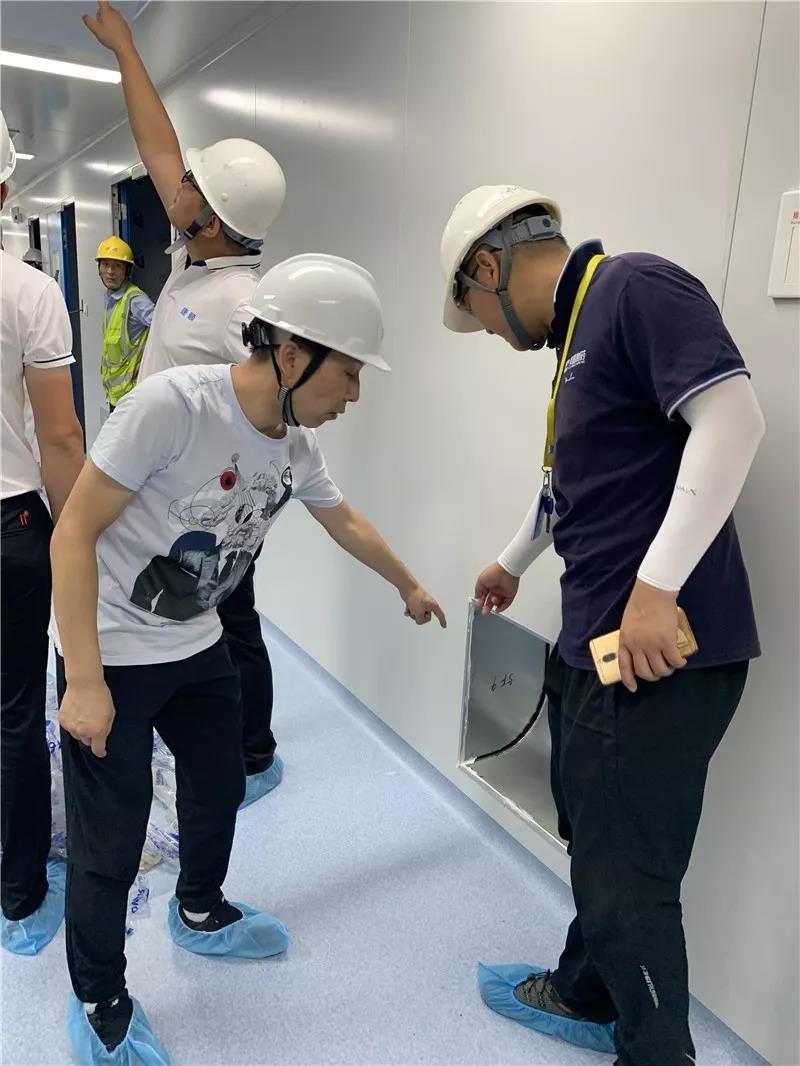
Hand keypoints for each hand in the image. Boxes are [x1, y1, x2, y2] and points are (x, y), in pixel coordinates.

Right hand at [58, 679, 115, 757]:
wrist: (84, 683)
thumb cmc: (100, 696)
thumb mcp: (111, 713)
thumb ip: (106, 728)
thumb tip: (102, 737)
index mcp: (97, 730)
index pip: (97, 749)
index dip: (100, 751)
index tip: (102, 752)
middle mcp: (83, 731)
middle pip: (86, 741)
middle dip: (91, 735)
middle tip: (93, 722)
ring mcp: (71, 726)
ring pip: (77, 735)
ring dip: (81, 729)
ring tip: (84, 715)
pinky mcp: (62, 720)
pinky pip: (69, 727)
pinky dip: (73, 723)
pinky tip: (77, 712)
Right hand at [83, 1, 134, 54]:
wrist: (124, 47)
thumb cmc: (112, 38)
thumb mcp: (95, 29)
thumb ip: (88, 21)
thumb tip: (85, 16)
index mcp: (107, 11)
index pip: (102, 1)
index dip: (99, 0)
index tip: (99, 1)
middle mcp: (115, 13)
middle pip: (106, 9)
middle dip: (101, 15)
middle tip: (100, 25)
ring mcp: (121, 19)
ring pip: (111, 16)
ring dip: (108, 21)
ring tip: (107, 31)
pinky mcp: (125, 25)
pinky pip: (117, 22)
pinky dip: (114, 26)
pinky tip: (113, 34)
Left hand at [403, 585, 446, 627]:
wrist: (407, 587)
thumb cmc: (415, 598)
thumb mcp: (419, 613)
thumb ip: (420, 620)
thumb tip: (417, 619)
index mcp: (433, 605)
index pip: (440, 615)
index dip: (442, 621)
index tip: (444, 626)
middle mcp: (429, 604)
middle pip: (426, 617)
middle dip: (419, 617)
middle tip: (416, 611)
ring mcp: (421, 603)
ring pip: (418, 615)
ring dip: (413, 613)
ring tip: (411, 607)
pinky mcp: (414, 602)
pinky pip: (412, 611)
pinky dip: (409, 610)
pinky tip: (407, 608)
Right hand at [475, 561, 519, 615]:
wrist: (506, 570)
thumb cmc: (494, 572)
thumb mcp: (481, 581)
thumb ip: (478, 591)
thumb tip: (476, 598)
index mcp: (488, 585)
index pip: (483, 596)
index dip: (481, 602)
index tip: (478, 606)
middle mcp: (495, 588)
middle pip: (490, 601)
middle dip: (487, 607)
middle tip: (484, 612)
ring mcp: (503, 592)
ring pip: (498, 602)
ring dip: (494, 605)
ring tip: (492, 601)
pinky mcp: (510, 594)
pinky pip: (506, 603)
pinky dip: (502, 607)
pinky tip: (498, 609)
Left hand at [618, 579, 686, 693]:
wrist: (653, 593)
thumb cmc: (640, 605)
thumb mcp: (628, 625)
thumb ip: (632, 639)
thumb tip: (639, 652)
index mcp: (625, 641)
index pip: (624, 666)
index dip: (629, 680)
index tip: (633, 688)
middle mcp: (637, 646)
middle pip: (644, 672)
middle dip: (653, 676)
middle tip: (660, 671)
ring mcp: (651, 645)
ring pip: (660, 669)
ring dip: (667, 671)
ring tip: (672, 666)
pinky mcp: (667, 642)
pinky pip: (674, 660)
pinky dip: (679, 664)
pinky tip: (682, 661)